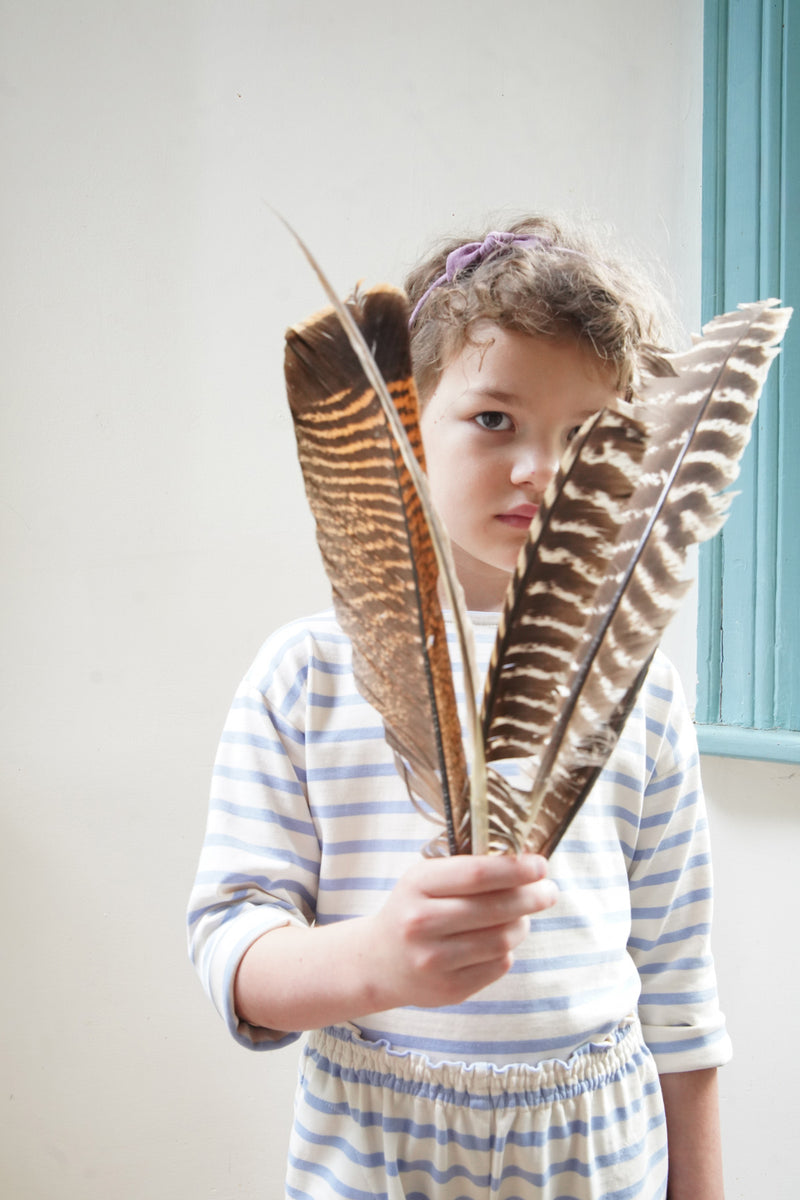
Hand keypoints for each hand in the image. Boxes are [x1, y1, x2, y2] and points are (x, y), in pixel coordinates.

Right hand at [359, 853, 557, 1010]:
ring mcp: (434, 960)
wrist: (378, 962)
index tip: (541, 865)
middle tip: (549, 891)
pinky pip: (498, 965)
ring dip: (522, 924)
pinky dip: (507, 950)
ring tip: (523, 916)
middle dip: (532, 897)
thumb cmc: (413, 910)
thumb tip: (525, 864)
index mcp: (417, 885)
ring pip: (501, 940)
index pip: (477, 873)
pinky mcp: (449, 989)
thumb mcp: (426, 880)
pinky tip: (499, 941)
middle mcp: (421, 923)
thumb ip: (467, 870)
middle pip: (495, 908)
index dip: (516, 869)